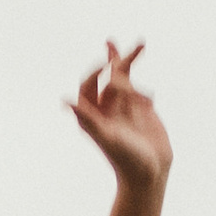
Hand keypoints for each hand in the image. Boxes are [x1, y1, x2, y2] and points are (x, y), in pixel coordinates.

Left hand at [68, 40, 170, 193]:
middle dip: (112, 60)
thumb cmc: (126, 159)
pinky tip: (149, 97)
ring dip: (129, 62)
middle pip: (107, 78)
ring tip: (141, 43)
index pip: (87, 87)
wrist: (150, 173)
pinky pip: (139, 91)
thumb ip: (87, 118)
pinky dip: (143, 88)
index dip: (93, 73)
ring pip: (125, 80)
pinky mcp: (141, 111)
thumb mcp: (107, 137)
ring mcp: (125, 109)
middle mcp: (107, 110)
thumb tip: (66, 101)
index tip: (106, 65)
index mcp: (94, 116)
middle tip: (111, 42)